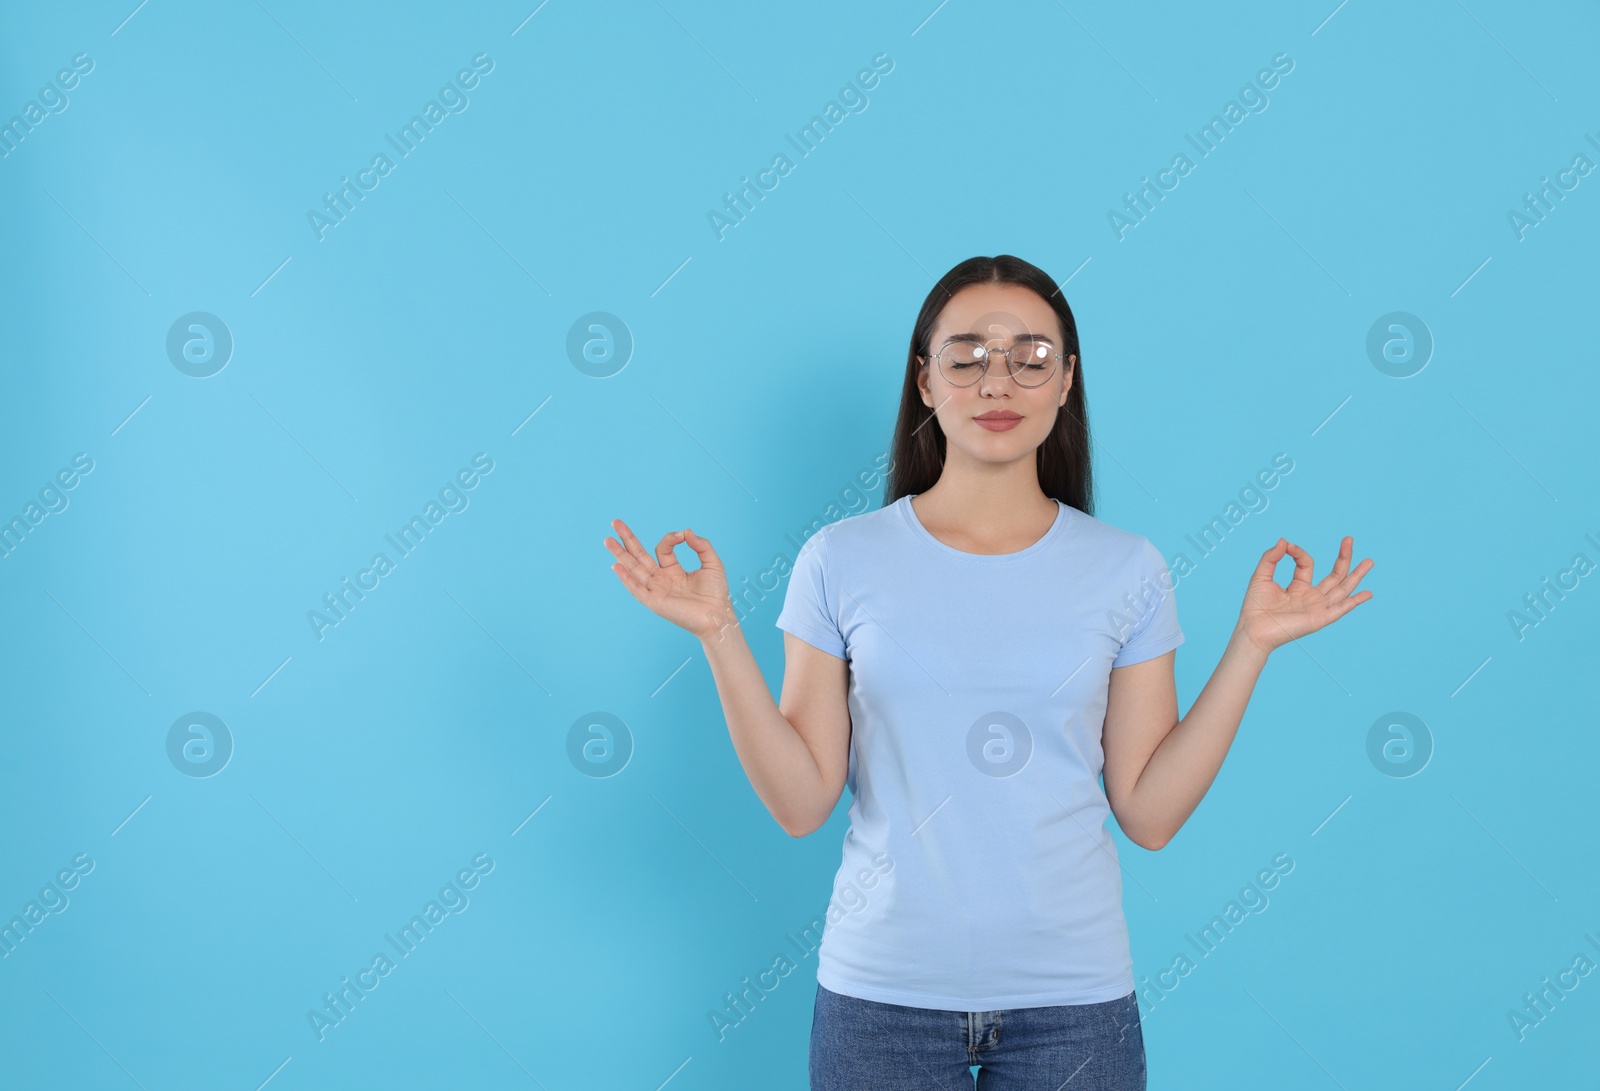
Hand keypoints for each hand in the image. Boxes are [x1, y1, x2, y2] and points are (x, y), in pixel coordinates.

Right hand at [605, 519, 736, 640]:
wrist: (718, 616)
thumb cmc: (717, 593)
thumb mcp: (712, 562)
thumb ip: (701, 545)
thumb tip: (685, 531)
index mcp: (673, 571)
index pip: (662, 549)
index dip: (670, 538)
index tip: (682, 536)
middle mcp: (661, 580)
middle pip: (639, 556)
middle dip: (627, 539)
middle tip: (615, 522)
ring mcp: (656, 590)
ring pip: (634, 569)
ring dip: (620, 555)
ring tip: (607, 540)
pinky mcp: (655, 602)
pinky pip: (637, 589)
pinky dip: (626, 578)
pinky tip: (616, 566)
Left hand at [1238, 536, 1372, 654]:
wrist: (1253, 630)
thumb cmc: (1255, 607)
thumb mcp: (1261, 576)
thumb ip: (1271, 557)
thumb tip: (1285, 541)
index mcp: (1297, 587)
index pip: (1307, 564)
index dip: (1299, 552)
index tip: (1288, 547)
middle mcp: (1311, 597)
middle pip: (1334, 576)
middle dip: (1343, 558)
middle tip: (1349, 539)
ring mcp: (1317, 608)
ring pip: (1342, 589)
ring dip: (1356, 576)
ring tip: (1369, 561)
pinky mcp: (1319, 618)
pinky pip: (1340, 609)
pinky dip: (1354, 602)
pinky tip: (1367, 593)